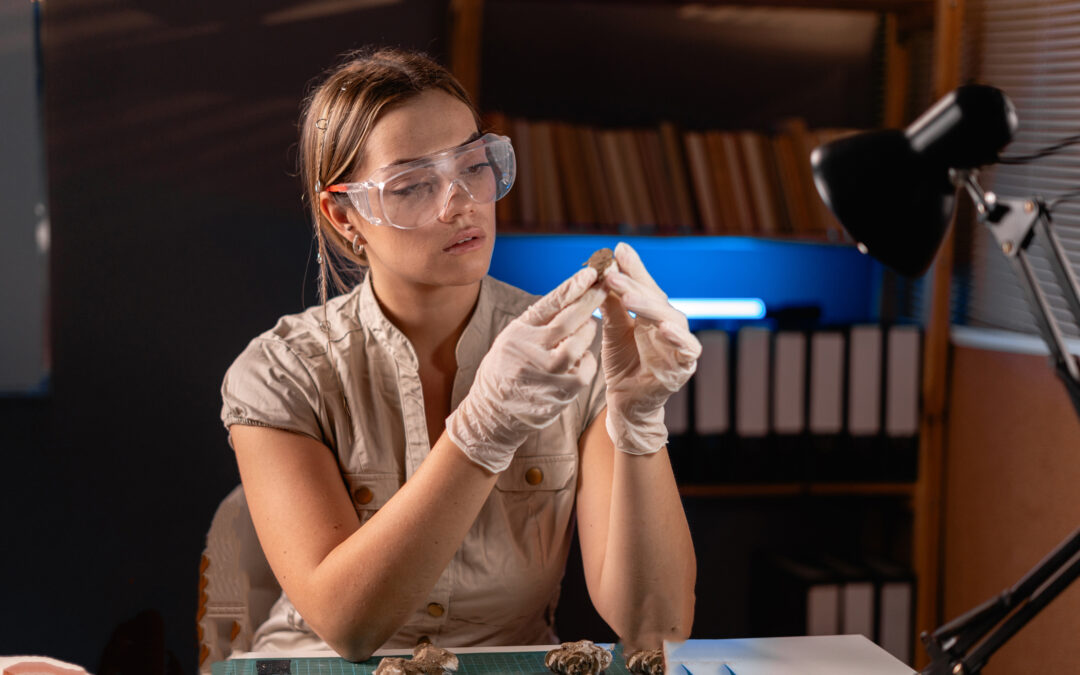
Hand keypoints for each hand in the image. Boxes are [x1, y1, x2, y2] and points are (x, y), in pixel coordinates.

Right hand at [446, 266, 606, 472]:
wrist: (494, 412)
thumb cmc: (507, 366)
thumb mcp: (514, 335)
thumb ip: (540, 316)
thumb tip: (573, 288)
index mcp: (519, 333)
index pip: (549, 304)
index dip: (571, 287)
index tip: (589, 273)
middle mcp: (530, 352)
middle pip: (568, 322)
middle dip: (589, 301)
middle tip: (603, 287)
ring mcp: (546, 375)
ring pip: (579, 345)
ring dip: (588, 332)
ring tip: (587, 326)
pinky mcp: (560, 393)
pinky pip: (585, 369)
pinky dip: (588, 359)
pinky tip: (582, 355)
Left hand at [600, 242, 700, 454]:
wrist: (625, 402)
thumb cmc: (623, 363)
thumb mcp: (613, 329)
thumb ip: (613, 302)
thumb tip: (606, 267)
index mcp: (653, 313)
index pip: (644, 286)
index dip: (632, 269)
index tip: (615, 250)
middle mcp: (670, 324)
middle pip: (656, 300)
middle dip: (634, 285)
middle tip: (612, 274)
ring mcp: (679, 345)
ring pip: (672, 320)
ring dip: (651, 308)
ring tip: (630, 297)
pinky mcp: (685, 366)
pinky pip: (687, 349)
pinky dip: (678, 338)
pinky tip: (664, 327)